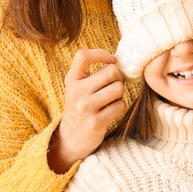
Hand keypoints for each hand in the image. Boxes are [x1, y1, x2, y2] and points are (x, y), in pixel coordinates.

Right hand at [47, 49, 126, 173]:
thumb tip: (117, 61)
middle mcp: (76, 92)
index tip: (111, 60)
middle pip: (111, 71)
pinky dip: (119, 107)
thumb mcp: (77, 87)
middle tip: (114, 84)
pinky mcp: (96, 122)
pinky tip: (110, 111)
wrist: (71, 138)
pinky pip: (120, 105)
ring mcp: (86, 107)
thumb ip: (91, 73)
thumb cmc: (80, 106)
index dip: (101, 53)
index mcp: (71, 80)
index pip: (83, 56)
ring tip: (111, 99)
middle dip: (118, 77)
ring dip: (120, 93)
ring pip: (119, 88)